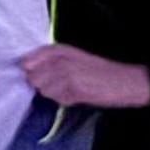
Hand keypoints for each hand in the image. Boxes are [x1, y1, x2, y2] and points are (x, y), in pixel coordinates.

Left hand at [20, 44, 149, 107]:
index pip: (27, 61)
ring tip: (72, 89)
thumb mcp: (73, 58)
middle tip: (61, 85)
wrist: (125, 80)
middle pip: (32, 78)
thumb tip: (25, 69)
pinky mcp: (73, 89)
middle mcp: (60, 59)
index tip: (39, 75)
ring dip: (54, 93)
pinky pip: (57, 99)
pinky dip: (65, 100)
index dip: (29, 71)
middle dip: (42, 84)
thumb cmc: (98, 70)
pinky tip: (78, 95)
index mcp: (59, 49)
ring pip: (43, 90)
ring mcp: (66, 74)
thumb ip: (49, 60)